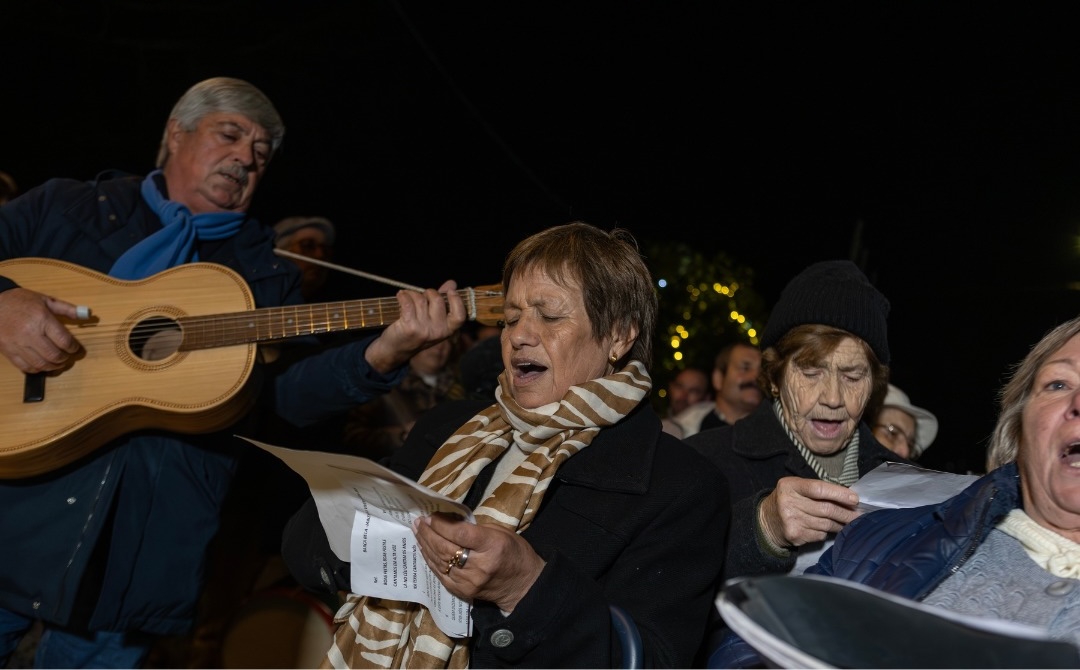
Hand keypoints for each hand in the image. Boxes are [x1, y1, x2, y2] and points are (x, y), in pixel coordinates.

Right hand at [0, 288, 82, 372]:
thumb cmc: (21, 301)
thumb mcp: (46, 300)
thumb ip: (67, 309)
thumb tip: (87, 314)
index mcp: (42, 319)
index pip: (64, 340)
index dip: (73, 348)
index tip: (75, 348)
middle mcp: (30, 333)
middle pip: (54, 355)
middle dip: (64, 359)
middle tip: (66, 357)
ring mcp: (17, 344)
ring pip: (40, 364)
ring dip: (53, 367)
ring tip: (57, 363)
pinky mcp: (8, 351)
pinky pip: (25, 367)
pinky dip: (37, 369)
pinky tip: (42, 365)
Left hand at [364, 280, 465, 373]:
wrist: (396, 350)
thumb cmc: (416, 331)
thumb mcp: (433, 321)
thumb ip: (443, 302)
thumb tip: (452, 283)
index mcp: (447, 330)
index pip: (459, 316)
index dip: (457, 300)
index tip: (450, 291)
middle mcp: (437, 331)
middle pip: (437, 300)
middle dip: (428, 293)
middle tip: (421, 296)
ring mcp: (424, 329)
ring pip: (420, 299)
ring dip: (412, 294)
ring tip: (407, 297)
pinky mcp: (409, 326)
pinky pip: (408, 302)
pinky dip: (403, 295)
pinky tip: (400, 295)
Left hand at [413, 512, 545, 612]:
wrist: (523, 585)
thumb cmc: (514, 552)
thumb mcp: (501, 532)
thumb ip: (475, 528)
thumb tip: (450, 521)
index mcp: (492, 546)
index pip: (460, 534)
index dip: (442, 525)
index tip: (431, 516)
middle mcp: (479, 565)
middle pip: (446, 548)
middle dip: (429, 533)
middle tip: (419, 522)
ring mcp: (469, 581)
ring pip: (440, 561)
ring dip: (426, 545)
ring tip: (418, 532)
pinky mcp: (462, 591)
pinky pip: (440, 574)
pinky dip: (430, 560)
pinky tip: (424, 549)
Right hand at [758, 476, 860, 549]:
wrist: (767, 521)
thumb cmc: (789, 500)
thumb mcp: (797, 488)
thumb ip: (818, 490)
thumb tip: (848, 498)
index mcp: (790, 486)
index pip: (818, 489)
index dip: (839, 494)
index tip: (855, 499)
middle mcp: (789, 503)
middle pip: (826, 509)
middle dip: (846, 513)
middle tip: (859, 515)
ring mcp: (791, 521)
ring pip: (826, 524)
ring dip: (840, 524)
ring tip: (848, 522)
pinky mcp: (795, 535)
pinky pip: (820, 534)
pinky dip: (827, 532)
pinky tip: (827, 528)